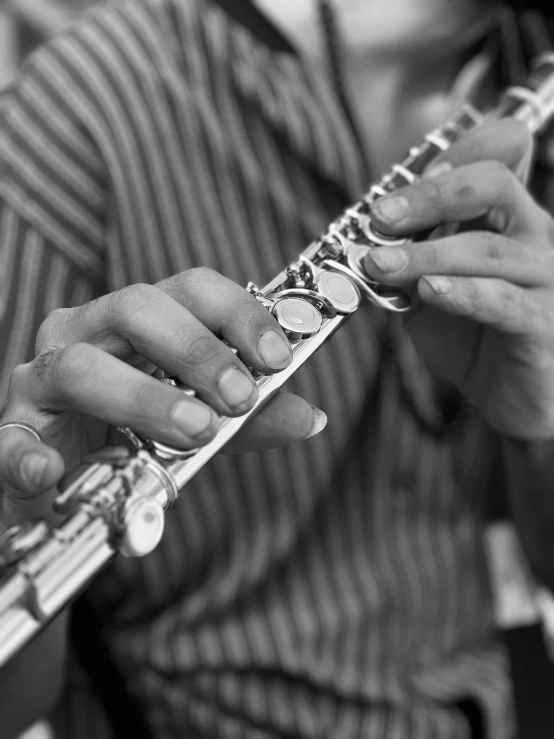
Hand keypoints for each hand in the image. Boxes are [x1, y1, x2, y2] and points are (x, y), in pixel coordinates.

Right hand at [0, 269, 324, 525]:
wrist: (64, 491)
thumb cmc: (130, 441)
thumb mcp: (197, 425)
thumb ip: (246, 421)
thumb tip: (309, 416)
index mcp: (134, 323)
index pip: (188, 289)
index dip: (236, 313)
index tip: (277, 356)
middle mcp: (84, 334)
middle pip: (136, 307)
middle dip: (196, 349)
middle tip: (240, 398)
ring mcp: (39, 379)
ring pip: (81, 365)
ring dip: (143, 397)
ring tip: (194, 433)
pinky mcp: (12, 432)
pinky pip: (13, 438)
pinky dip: (30, 454)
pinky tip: (52, 473)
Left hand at [363, 119, 553, 440]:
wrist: (508, 395)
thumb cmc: (472, 334)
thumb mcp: (429, 289)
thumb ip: (407, 263)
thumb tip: (366, 242)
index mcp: (507, 217)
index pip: (501, 155)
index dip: (458, 150)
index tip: (407, 173)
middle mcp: (533, 237)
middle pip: (493, 186)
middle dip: (429, 195)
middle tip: (379, 217)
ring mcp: (543, 279)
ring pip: (488, 249)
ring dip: (426, 254)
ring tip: (380, 264)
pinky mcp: (542, 325)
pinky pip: (503, 302)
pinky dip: (462, 293)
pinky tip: (427, 291)